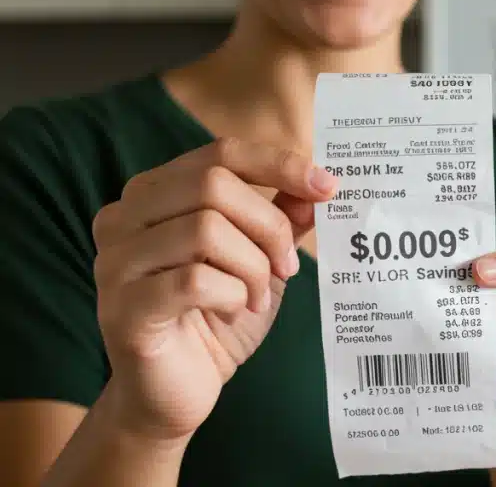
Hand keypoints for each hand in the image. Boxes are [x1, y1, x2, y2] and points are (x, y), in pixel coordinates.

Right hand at [91, 137, 337, 443]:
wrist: (175, 394)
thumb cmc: (215, 319)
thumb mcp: (258, 260)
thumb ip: (280, 219)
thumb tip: (315, 187)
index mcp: (154, 193)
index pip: (220, 153)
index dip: (279, 164)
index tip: (328, 187)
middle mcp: (123, 218)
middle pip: (213, 185)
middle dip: (269, 225)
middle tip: (287, 266)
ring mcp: (115, 263)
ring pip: (205, 229)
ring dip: (253, 266)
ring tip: (258, 296)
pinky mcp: (123, 309)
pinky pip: (194, 281)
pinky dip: (233, 295)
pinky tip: (234, 312)